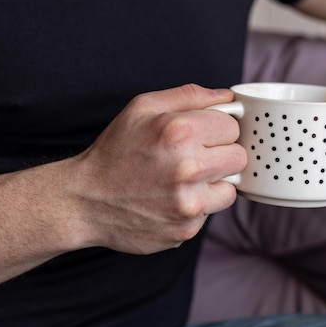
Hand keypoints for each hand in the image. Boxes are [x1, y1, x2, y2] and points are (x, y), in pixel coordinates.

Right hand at [71, 84, 246, 253]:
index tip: (201, 134)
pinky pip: (209, 213)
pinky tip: (170, 199)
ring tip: (182, 179)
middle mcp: (188, 168)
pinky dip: (195, 206)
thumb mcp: (142, 108)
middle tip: (194, 156)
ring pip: (231, 189)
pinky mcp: (186, 230)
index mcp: (179, 131)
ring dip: (212, 183)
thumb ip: (189, 96)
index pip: (233, 126)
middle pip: (239, 157)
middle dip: (221, 154)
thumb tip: (228, 97)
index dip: (218, 128)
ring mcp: (188, 204)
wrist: (85, 200)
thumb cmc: (115, 151)